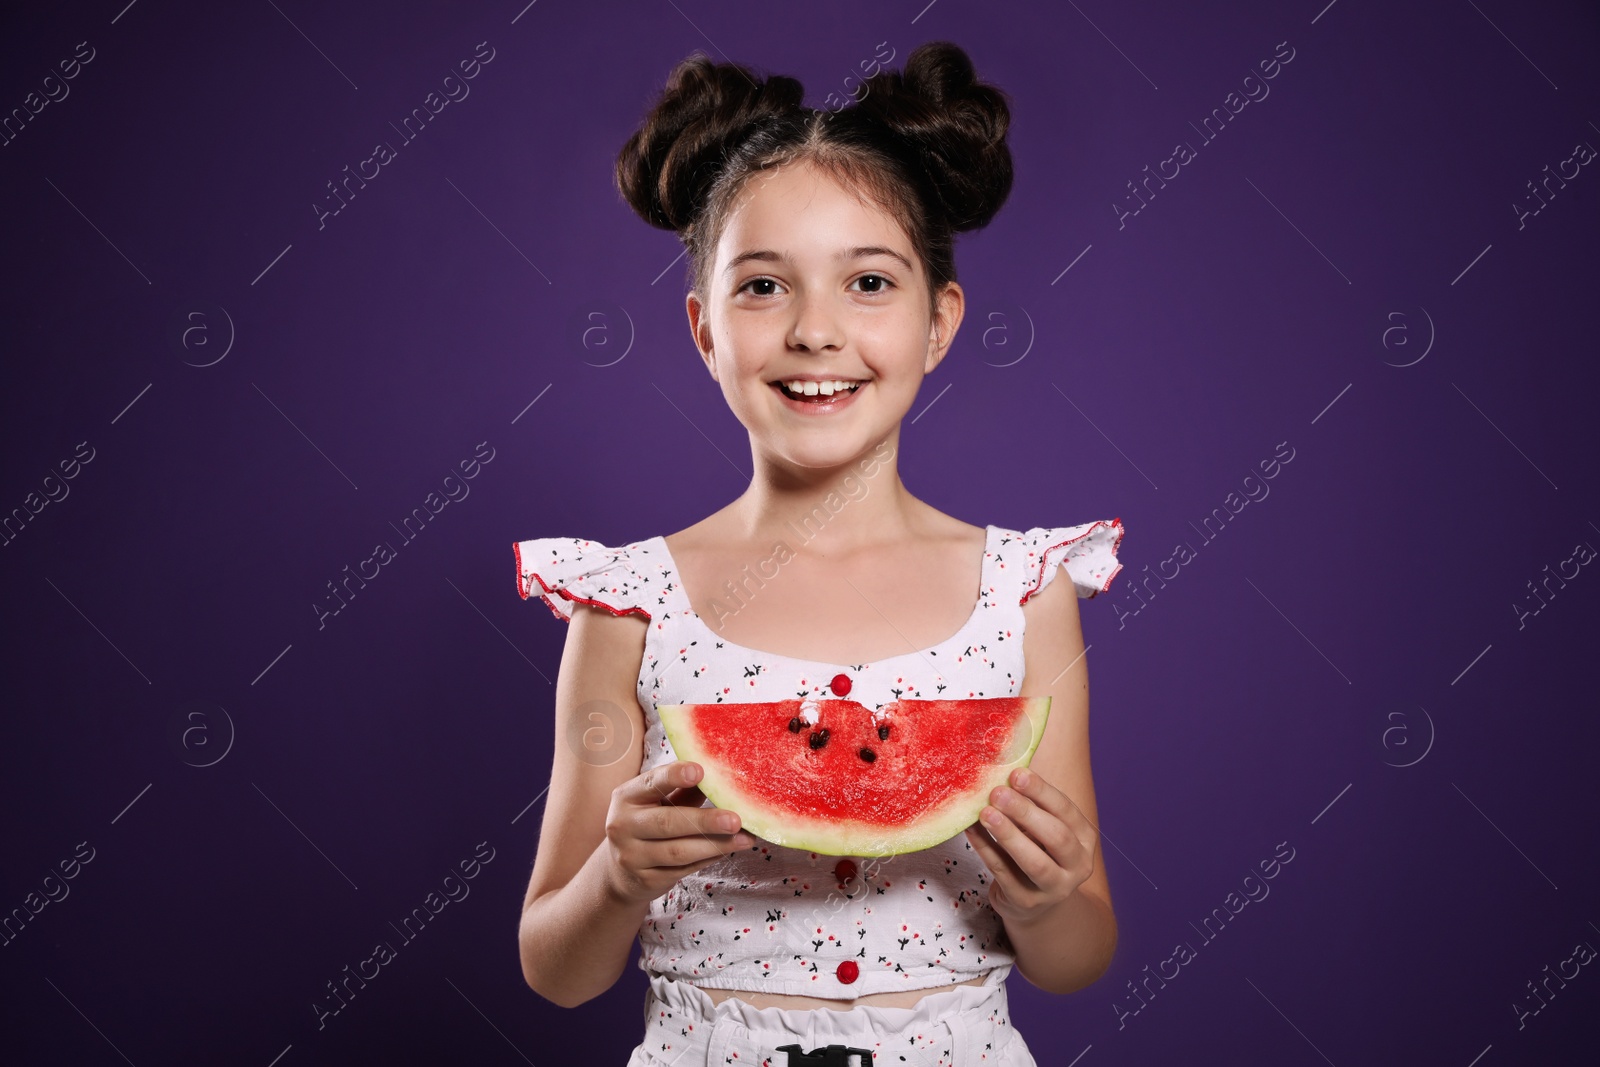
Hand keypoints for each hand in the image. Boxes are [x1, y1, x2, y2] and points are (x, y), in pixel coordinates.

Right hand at [602, 760, 756, 904]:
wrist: (620, 870)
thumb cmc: (647, 823)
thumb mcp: (657, 802)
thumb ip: (684, 790)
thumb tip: (722, 777)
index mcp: (626, 797)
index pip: (650, 783)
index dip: (674, 776)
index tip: (700, 771)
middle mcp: (622, 826)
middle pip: (667, 823)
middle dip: (705, 821)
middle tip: (735, 820)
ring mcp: (631, 857)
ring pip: (679, 852)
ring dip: (716, 845)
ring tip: (744, 839)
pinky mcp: (646, 880)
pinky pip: (684, 869)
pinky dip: (709, 859)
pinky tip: (727, 850)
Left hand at [962, 766, 1095, 927]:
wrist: (1034, 901)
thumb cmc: (1038, 850)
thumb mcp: (1043, 827)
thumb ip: (1032, 804)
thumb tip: (1002, 770)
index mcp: (1085, 839)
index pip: (1066, 811)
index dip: (1041, 792)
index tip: (1016, 773)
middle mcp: (1077, 866)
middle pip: (1056, 837)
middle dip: (1026, 812)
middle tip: (998, 792)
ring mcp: (1054, 888)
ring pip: (1033, 861)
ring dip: (1008, 834)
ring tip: (985, 812)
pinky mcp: (1026, 902)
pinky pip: (1004, 873)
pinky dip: (986, 849)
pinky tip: (971, 831)